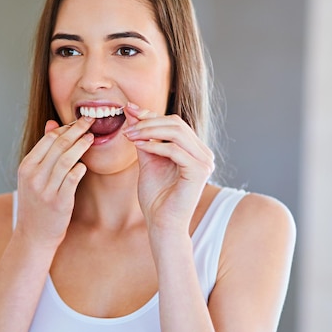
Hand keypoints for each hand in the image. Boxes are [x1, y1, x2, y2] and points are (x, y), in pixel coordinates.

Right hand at [16, 117, 94, 248]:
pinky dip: (80, 168)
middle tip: (90, 121)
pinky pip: (72, 179)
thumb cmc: (36, 204)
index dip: (65, 128)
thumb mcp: (32, 176)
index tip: (79, 122)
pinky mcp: (59, 202)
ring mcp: (45, 189)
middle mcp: (34, 176)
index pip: (48, 139)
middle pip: (58, 145)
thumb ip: (43, 151)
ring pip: (66, 159)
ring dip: (81, 146)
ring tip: (92, 137)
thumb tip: (52, 124)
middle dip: (76, 130)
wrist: (33, 235)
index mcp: (26, 167)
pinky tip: (85, 164)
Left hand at [123, 103, 214, 234]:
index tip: (128, 108)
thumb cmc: (156, 196)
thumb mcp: (147, 161)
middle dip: (148, 121)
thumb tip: (132, 113)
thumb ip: (143, 139)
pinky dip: (155, 146)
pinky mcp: (199, 171)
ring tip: (129, 135)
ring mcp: (204, 162)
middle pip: (175, 123)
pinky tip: (139, 146)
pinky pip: (175, 150)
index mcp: (193, 149)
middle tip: (127, 126)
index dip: (150, 114)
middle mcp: (203, 153)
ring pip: (176, 132)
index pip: (173, 123)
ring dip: (149, 131)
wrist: (162, 223)